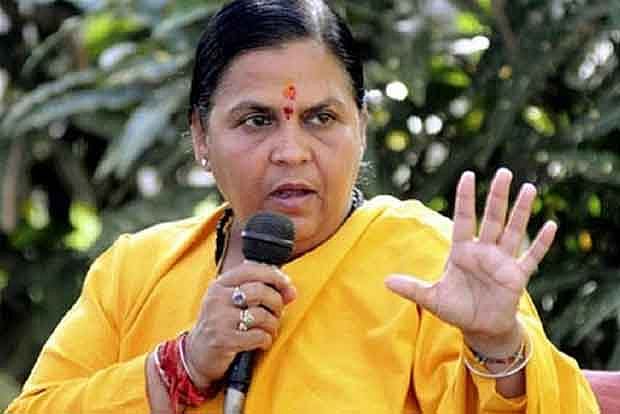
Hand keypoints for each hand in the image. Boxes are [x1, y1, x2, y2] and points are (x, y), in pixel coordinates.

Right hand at [184, 261, 296, 387]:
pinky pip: (258, 336)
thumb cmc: (222, 324)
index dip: (275, 276)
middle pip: (260, 291)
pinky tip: (262, 342)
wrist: (198, 354)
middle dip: (277, 302)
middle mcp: (217, 298)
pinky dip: (266, 339)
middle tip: (278, 312)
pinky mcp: (224, 340)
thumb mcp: (232, 302)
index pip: (251, 269)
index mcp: (220, 284)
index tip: (288, 287)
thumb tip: (291, 292)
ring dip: (273, 324)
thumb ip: (259, 292)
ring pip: (261, 315)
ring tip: (270, 329)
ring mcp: (219, 319)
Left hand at [385, 168, 556, 353]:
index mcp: (462, 251)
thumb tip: (385, 281)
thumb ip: (412, 288)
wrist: (479, 328)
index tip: (468, 175)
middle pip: (491, 218)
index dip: (465, 198)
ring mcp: (502, 261)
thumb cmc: (456, 309)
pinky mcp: (517, 276)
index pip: (463, 218)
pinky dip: (540, 243)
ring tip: (529, 188)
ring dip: (521, 211)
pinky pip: (531, 256)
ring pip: (513, 230)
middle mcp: (483, 251)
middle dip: (497, 196)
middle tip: (504, 172)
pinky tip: (550, 225)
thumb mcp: (431, 298)